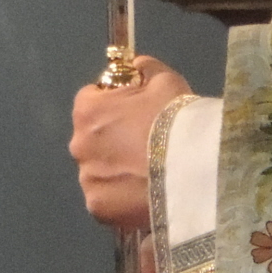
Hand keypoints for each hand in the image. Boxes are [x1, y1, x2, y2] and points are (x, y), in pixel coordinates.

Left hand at [69, 55, 191, 229]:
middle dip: (112, 139)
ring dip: (115, 169)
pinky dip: (120, 196)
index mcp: (87, 110)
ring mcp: (86, 178)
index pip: (91, 100)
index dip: (114, 104)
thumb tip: (136, 65)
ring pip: (98, 170)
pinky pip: (106, 198)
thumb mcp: (165, 81)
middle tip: (145, 145)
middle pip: (92, 137)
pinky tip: (144, 193)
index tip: (135, 112)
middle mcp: (78, 143)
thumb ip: (145, 69)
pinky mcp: (98, 207)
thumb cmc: (176, 120)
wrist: (193, 170)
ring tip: (149, 173)